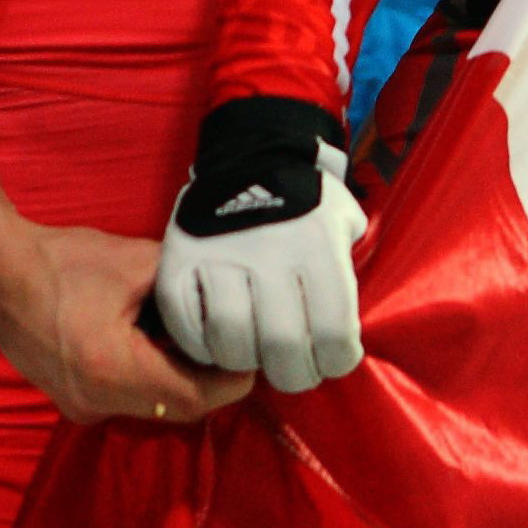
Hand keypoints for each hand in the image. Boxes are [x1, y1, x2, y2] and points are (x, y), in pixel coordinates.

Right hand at [0, 217, 255, 426]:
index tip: (255, 356)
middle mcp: (97, 402)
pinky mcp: (70, 396)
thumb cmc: (64, 264)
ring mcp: (80, 405)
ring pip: (152, 404)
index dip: (231, 380)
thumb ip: (183, 284)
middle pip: (175, 406)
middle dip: (210, 379)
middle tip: (237, 345)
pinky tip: (162, 341)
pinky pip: (126, 397)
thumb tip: (220, 293)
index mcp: (115, 371)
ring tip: (204, 338)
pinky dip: (152, 375)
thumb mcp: (136, 263)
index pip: (193, 396)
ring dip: (180, 377)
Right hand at [155, 95, 365, 394]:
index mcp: (317, 245)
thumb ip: (347, 272)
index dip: (337, 360)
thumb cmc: (307, 199)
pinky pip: (186, 324)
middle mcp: (269, 252)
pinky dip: (201, 345)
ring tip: (257, 355)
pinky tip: (219, 342)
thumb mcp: (343, 222)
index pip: (333, 331)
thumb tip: (342, 337)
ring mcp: (220, 256)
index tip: (334, 360)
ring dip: (247, 363)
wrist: (252, 154)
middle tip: (296, 369)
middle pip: (281, 346)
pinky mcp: (180, 260)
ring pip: (231, 341)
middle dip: (295, 373)